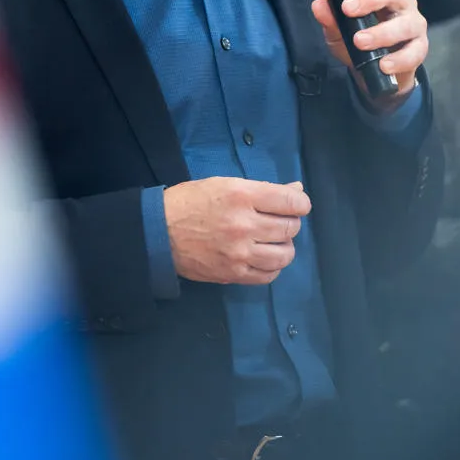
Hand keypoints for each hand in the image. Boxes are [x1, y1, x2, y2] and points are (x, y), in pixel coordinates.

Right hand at [163, 177, 310, 284]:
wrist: (158, 232)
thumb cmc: (190, 202)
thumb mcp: (225, 184)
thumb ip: (262, 189)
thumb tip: (296, 191)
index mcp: (241, 196)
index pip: (290, 202)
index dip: (300, 203)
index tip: (297, 205)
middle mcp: (244, 225)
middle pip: (290, 228)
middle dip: (290, 223)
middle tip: (278, 221)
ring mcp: (240, 253)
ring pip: (284, 254)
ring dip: (284, 246)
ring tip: (273, 241)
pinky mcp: (233, 273)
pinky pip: (268, 275)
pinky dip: (272, 267)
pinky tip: (263, 257)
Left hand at [309, 0, 426, 99]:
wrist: (373, 73)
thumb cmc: (356, 43)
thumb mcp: (337, 31)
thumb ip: (330, 19)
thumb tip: (319, 6)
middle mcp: (399, 1)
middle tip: (348, 9)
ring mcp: (413, 22)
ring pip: (405, 23)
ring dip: (381, 32)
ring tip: (360, 42)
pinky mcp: (420, 47)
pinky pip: (414, 51)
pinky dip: (399, 58)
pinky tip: (384, 64)